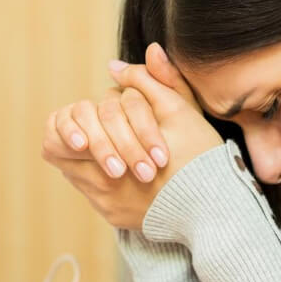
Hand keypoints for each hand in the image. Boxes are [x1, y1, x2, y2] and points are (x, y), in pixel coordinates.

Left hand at [42, 43, 222, 228]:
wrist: (216, 209)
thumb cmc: (200, 156)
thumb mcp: (179, 109)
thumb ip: (146, 82)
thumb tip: (114, 65)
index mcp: (114, 156)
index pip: (65, 137)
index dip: (72, 123)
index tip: (92, 116)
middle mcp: (105, 186)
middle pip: (64, 155)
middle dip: (79, 137)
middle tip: (94, 130)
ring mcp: (107, 204)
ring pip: (75, 172)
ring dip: (88, 155)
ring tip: (110, 143)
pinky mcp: (114, 216)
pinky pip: (91, 192)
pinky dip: (100, 174)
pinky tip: (122, 162)